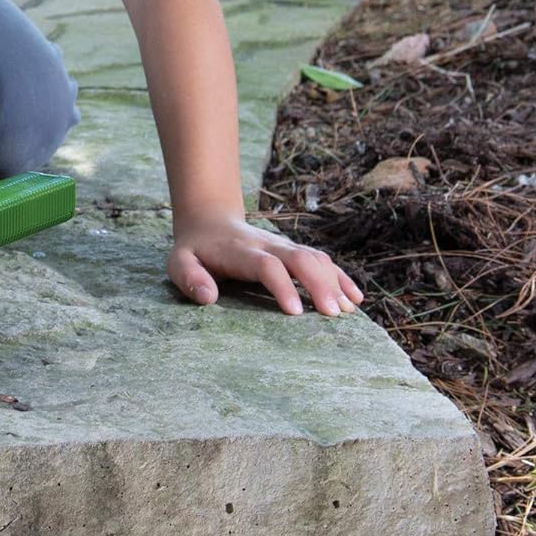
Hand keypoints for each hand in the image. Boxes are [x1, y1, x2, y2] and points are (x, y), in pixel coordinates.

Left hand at [168, 208, 363, 316]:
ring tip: (347, 311)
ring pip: (315, 257)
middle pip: (299, 258)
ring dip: (333, 282)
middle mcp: (267, 246)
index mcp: (241, 251)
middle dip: (318, 284)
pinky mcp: (293, 250)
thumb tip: (207, 297)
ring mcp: (283, 246)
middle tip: (333, 314)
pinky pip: (322, 260)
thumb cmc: (195, 250)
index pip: (266, 265)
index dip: (282, 285)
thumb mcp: (179, 262)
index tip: (295, 312)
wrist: (209, 221)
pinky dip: (340, 277)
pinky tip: (355, 298)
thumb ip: (189, 278)